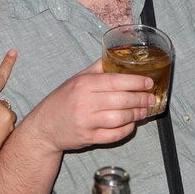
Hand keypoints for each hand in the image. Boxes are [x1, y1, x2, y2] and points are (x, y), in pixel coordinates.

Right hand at [21, 59, 155, 153]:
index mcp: (83, 84)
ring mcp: (87, 122)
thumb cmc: (62, 100)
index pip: (115, 81)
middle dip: (141, 99)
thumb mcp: (76, 79)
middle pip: (121, 100)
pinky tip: (131, 124)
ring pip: (120, 118)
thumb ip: (97, 69)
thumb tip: (118, 55)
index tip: (148, 82)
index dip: (136, 82)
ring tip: (144, 111)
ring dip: (136, 115)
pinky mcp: (88, 138)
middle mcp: (85, 103)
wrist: (43, 127)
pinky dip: (126, 130)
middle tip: (151, 98)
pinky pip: (114, 135)